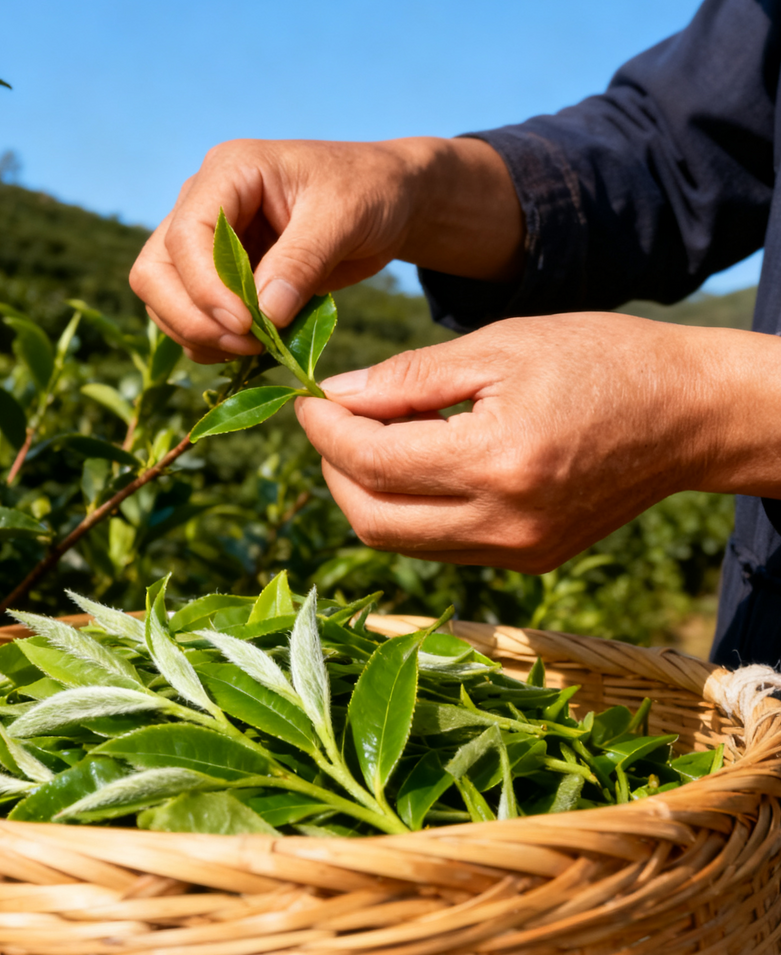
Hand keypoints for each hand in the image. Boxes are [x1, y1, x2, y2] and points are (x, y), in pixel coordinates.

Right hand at [130, 137, 523, 363]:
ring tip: (254, 348)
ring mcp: (203, 241)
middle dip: (193, 318)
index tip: (248, 325)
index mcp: (229, 172)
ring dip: (198, 335)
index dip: (206, 288)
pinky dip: (210, 341)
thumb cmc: (369, 192)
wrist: (386, 201)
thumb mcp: (345, 217)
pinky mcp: (215, 275)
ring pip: (162, 298)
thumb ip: (302, 261)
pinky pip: (188, 315)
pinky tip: (253, 347)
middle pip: (155, 271)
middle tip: (247, 345)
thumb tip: (265, 313)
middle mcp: (202, 203)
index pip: (184, 236)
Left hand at [295, 312, 780, 571]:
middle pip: (370, 519)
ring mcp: (516, 554)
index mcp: (496, 463)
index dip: (324, 431)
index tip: (306, 399)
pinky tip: (415, 464)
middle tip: (329, 420)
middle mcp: (503, 526)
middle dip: (332, 469)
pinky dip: (407, 508)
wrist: (690, 415)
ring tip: (369, 437)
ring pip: (397, 541)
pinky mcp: (526, 564)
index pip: (370, 462)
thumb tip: (333, 395)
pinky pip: (437, 545)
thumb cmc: (602, 361)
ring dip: (364, 492)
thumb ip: (406, 379)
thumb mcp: (499, 347)